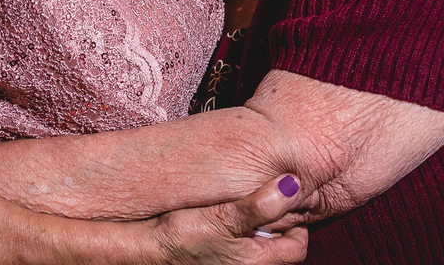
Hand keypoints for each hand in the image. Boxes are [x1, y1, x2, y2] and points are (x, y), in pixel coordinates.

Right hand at [148, 175, 308, 264]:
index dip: (296, 222)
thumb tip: (293, 185)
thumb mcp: (222, 216)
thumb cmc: (182, 236)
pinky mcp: (218, 258)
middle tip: (265, 196)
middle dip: (276, 222)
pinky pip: (241, 245)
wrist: (145, 248)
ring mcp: (232, 263)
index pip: (298, 247)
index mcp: (256, 262)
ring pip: (260, 245)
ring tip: (244, 204)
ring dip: (257, 225)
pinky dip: (240, 230)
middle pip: (280, 247)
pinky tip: (226, 215)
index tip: (284, 199)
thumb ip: (260, 205)